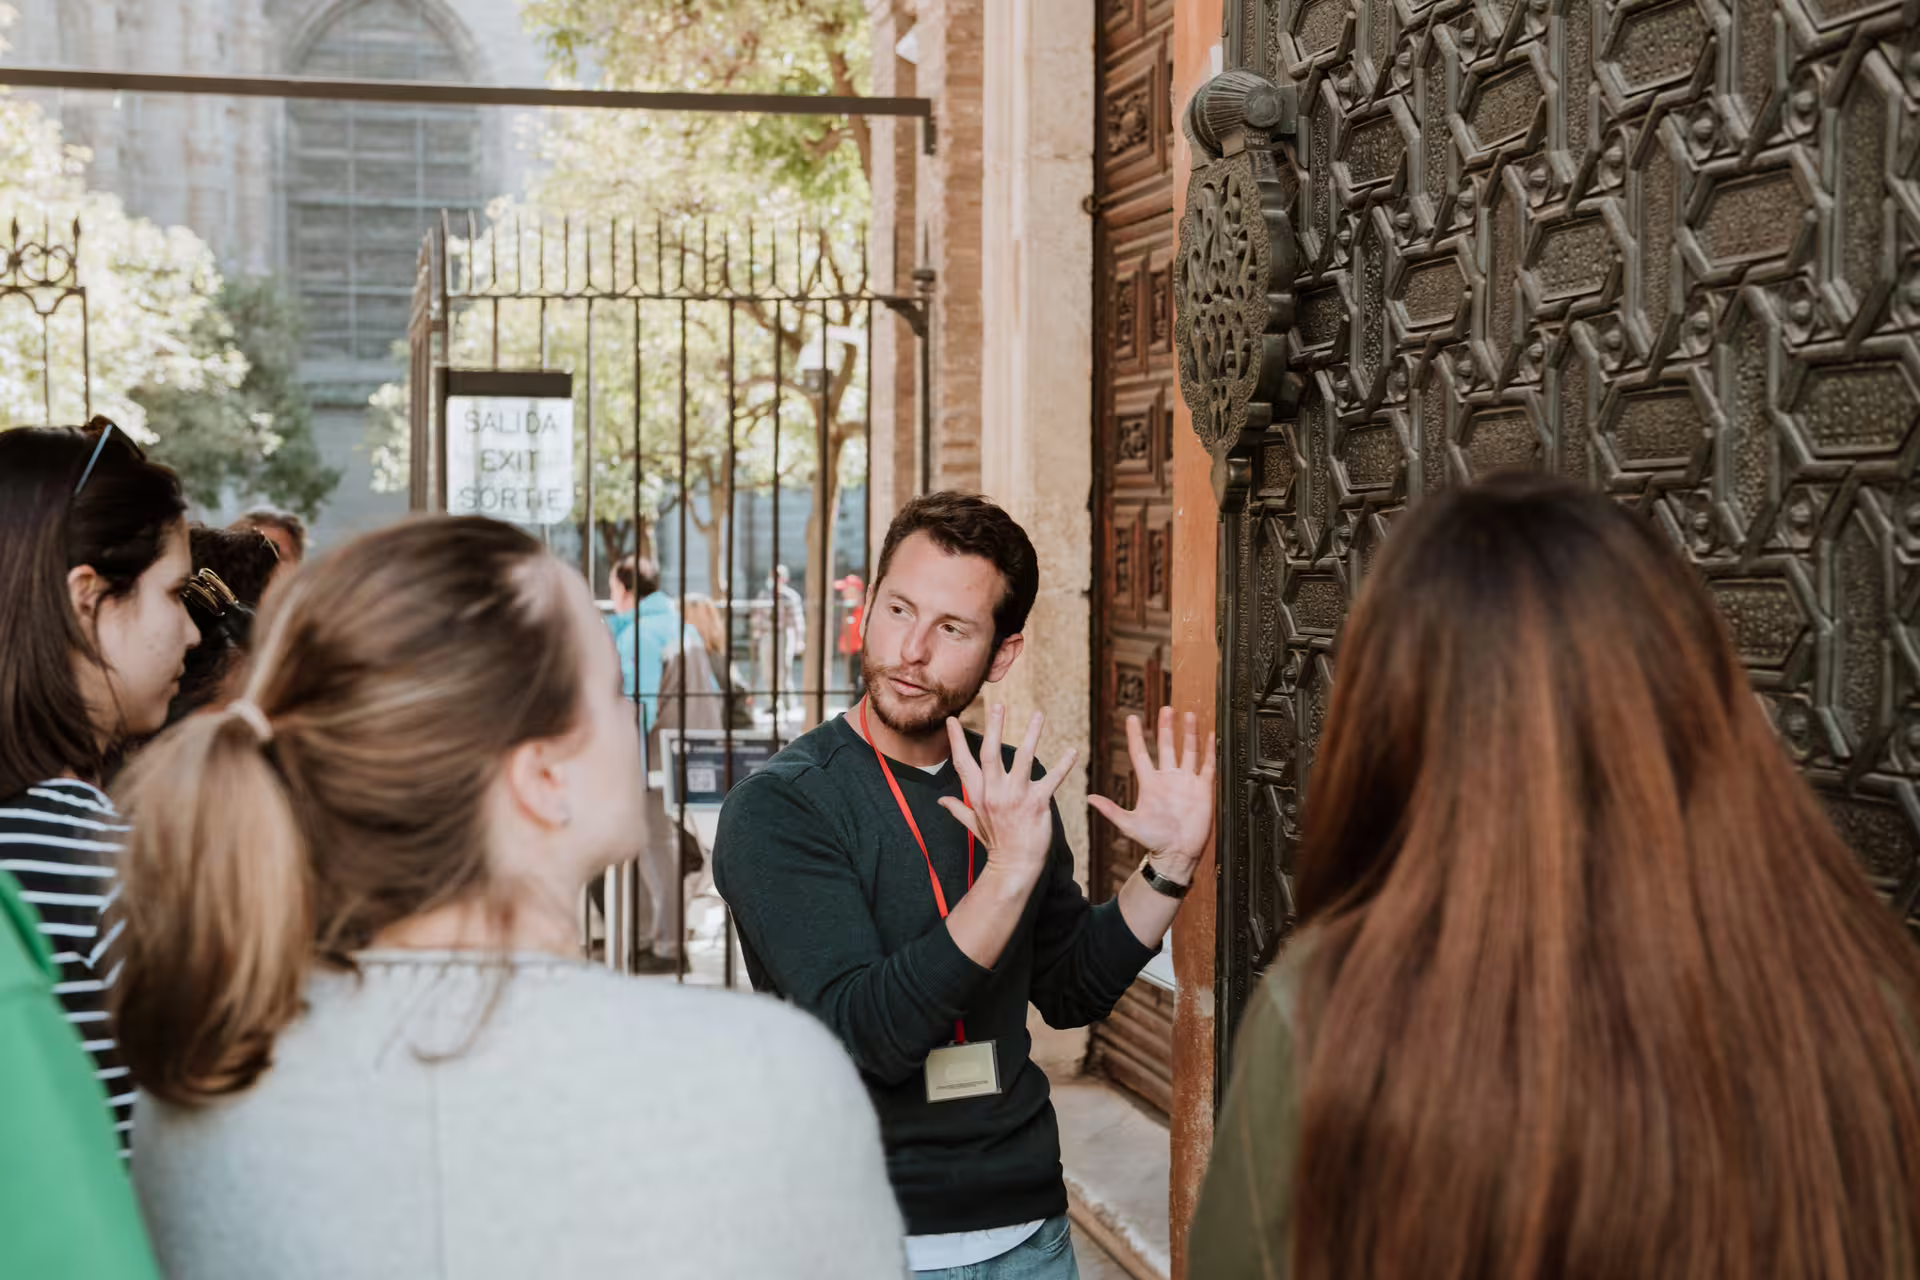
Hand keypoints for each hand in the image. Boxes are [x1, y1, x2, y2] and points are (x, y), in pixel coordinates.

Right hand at [939, 707, 1076, 892]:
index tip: (952, 720)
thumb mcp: (973, 825)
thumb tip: (941, 801)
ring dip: (1032, 735)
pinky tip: (1073, 750)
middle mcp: (994, 792)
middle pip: (991, 753)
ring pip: (1023, 759)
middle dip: (994, 727)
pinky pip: (1052, 780)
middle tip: (998, 705)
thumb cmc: (996, 844)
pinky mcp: (1037, 804)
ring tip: (1039, 715)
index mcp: (979, 795)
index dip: (955, 740)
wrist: (1014, 867)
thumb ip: (958, 809)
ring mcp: (1016, 797)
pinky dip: (1064, 765)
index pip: (963, 762)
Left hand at [1088, 707, 1216, 882]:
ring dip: (1189, 733)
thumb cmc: (1153, 841)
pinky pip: (1207, 766)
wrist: (1177, 855)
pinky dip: (1209, 751)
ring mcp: (1186, 782)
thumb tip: (1089, 799)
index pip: (1141, 753)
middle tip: (1165, 708)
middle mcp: (1168, 778)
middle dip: (1166, 727)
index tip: (1131, 718)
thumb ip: (1111, 810)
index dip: (1136, 736)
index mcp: (1150, 783)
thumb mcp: (1129, 824)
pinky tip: (1212, 735)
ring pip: (1188, 751)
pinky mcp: (1203, 789)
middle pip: (1167, 746)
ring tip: (1188, 714)